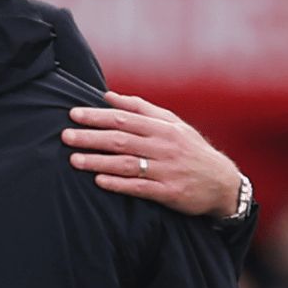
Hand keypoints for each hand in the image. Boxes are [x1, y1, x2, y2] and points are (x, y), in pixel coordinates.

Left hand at [62, 90, 241, 217]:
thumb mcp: (173, 124)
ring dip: (98, 162)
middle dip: (91, 137)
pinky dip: (118, 184)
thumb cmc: (191, 150)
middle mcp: (163, 147)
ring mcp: (166, 170)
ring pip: (126, 164)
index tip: (73, 114)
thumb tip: (108, 96)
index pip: (123, 119)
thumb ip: (140, 109)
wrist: (222, 183)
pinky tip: (99, 181)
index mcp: (162, 128)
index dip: (97, 116)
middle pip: (121, 140)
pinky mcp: (168, 192)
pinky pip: (139, 187)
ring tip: (74, 160)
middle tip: (65, 136)